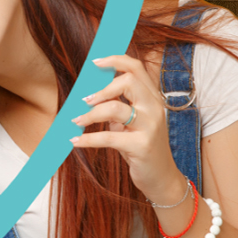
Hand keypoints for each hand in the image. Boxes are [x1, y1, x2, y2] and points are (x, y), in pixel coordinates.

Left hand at [70, 54, 188, 205]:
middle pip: (128, 81)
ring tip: (76, 120)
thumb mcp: (133, 122)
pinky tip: (75, 141)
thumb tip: (89, 93)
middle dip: (101, 89)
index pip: (136, 68)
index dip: (115, 60)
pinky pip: (109, 138)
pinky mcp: (141, 146)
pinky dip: (88, 139)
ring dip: (90, 114)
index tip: (94, 62)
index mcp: (153, 98)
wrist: (162, 177)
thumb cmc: (142, 146)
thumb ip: (119, 105)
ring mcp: (150, 126)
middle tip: (84, 100)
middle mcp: (155, 108)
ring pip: (115, 108)